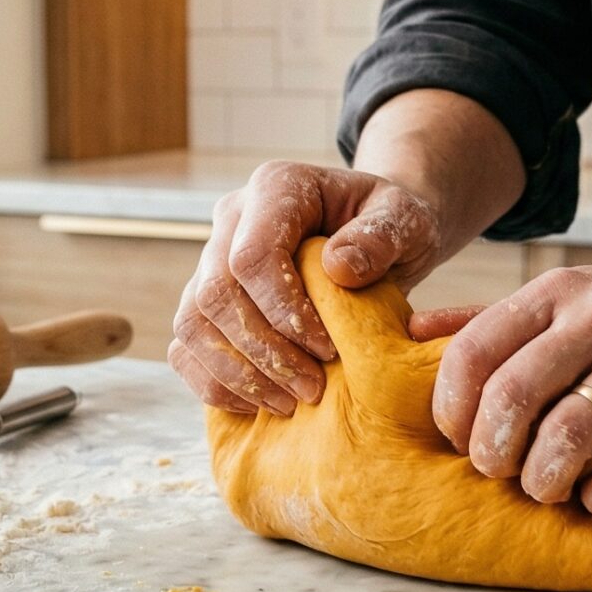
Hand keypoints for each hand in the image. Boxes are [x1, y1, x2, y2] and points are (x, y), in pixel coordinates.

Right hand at [171, 161, 450, 415]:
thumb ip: (381, 237)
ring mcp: (211, 258)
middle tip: (312, 390)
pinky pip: (185, 346)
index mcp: (276, 188)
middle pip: (216, 294)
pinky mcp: (205, 298)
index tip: (329, 348)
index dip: (284, 312)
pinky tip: (259, 403)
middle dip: (263, 352)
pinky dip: (214, 382)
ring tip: (290, 402)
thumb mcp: (405, 219)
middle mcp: (232, 219)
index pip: (253, 256)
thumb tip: (338, 268)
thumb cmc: (391, 224)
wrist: (376, 235)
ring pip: (192, 323)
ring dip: (237, 373)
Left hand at [430, 249, 591, 517]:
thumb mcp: (574, 295)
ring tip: (545, 491)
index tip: (460, 438)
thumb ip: (495, 317)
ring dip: (544, 480)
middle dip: (491, 451)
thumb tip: (410, 331)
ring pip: (569, 435)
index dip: (453, 407)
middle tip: (497, 475)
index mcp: (561, 292)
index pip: (475, 350)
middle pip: (514, 395)